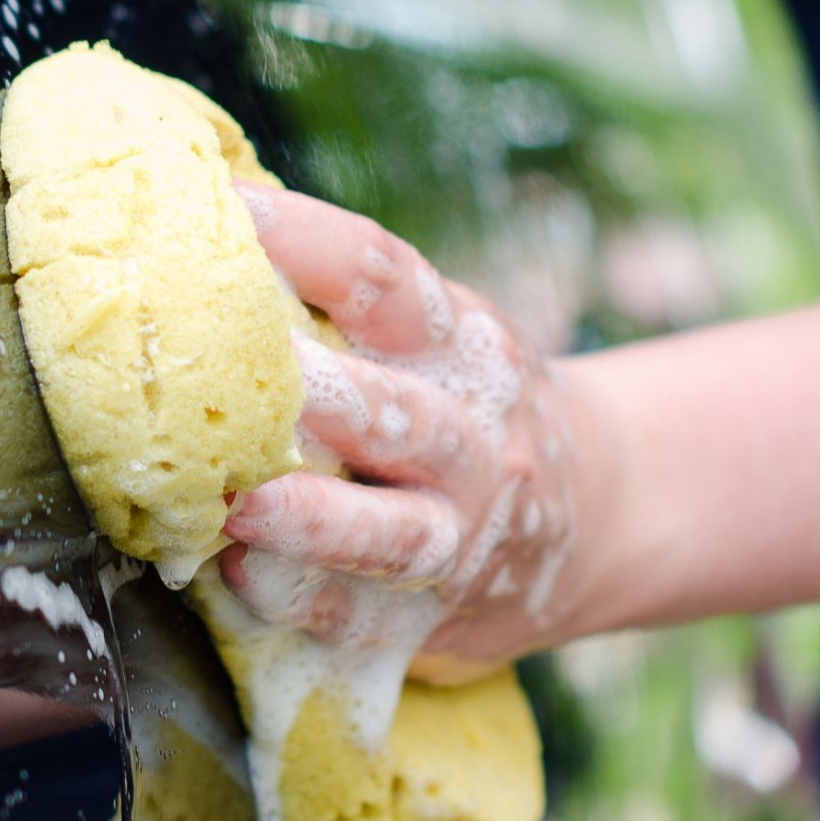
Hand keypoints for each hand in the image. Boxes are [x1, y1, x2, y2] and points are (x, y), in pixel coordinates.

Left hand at [221, 183, 598, 675]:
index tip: (225, 211)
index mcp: (457, 344)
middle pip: (395, 411)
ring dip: (315, 517)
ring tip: (242, 505)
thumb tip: (215, 206)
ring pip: (394, 529)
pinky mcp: (435, 612)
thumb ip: (350, 297)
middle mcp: (470, 435)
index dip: (304, 240)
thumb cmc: (470, 405)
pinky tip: (244, 578)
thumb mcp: (440, 336)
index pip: (382, 278)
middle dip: (317, 394)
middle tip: (236, 373)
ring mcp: (460, 531)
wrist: (604, 513)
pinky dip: (307, 600)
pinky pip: (369, 615)